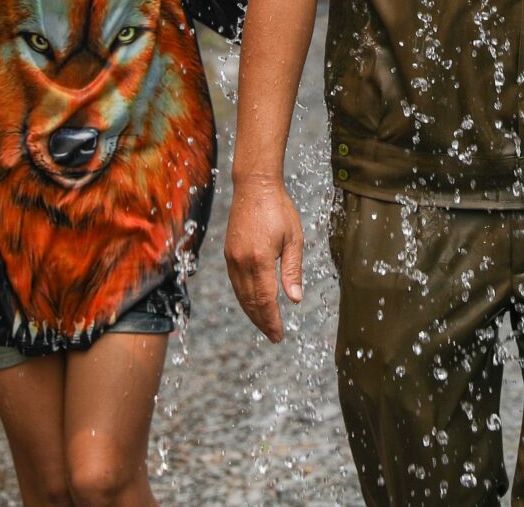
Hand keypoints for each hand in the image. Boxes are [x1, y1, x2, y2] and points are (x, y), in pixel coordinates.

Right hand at [224, 176, 303, 341]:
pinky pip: (235, 283)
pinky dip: (244, 298)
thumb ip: (292, 270)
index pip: (265, 300)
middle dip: (262, 322)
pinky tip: (253, 304)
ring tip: (265, 325)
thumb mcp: (294, 239)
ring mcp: (232, 258)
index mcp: (259, 259)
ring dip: (252, 313)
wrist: (254, 186)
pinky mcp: (228, 253)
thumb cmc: (278, 209)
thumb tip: (295, 300)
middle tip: (274, 337)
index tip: (278, 336)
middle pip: (250, 302)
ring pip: (240, 295)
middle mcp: (241, 262)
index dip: (272, 321)